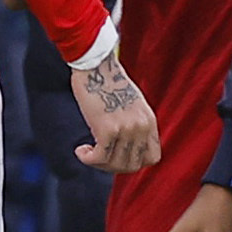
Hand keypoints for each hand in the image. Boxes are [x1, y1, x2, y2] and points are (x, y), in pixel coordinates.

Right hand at [74, 54, 162, 173]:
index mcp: (149, 122)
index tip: (116, 157)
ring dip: (97, 163)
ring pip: (114, 164)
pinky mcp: (108, 129)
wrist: (97, 65)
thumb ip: (133, 126)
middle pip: (132, 165)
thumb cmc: (109, 84)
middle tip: (97, 156)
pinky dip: (87, 158)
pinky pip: (99, 157)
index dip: (134, 163)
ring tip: (87, 151)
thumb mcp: (131, 106)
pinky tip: (80, 150)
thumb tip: (123, 149)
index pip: (152, 158)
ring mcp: (126, 129)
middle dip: (112, 166)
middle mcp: (141, 127)